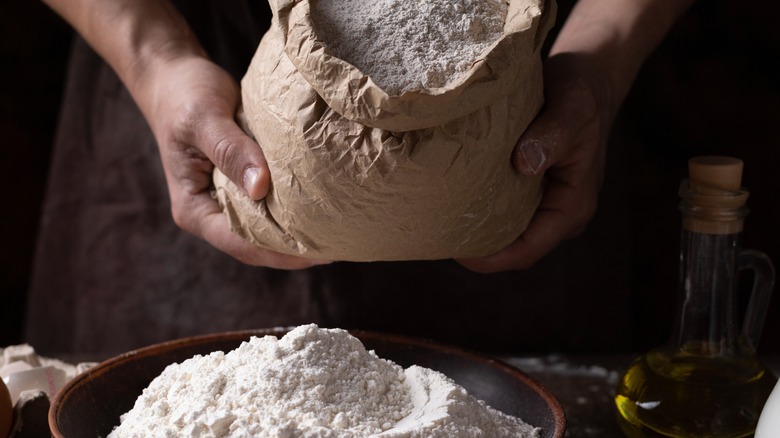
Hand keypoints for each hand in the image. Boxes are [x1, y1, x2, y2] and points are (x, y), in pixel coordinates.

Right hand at [139, 54, 327, 268]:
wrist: (175, 76)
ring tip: (337, 232)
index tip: (318, 252)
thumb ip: (231, 151)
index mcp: (194, 209)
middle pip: (256, 244)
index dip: (279, 253)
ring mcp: (227, 199)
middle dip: (294, 250)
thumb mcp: (204, 119)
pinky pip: (271, 202)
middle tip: (338, 244)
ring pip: (266, 227)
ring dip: (297, 231)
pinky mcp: (243, 183)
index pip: (240, 243)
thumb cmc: (184, 95)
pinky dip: (294, 205)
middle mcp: (211, 212)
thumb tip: (261, 188)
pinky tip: (323, 205)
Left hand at [458, 53, 612, 271]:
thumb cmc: (581, 92)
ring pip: (508, 232)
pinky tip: (454, 200)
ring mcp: (547, 203)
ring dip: (479, 232)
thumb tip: (523, 164)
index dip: (491, 258)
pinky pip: (505, 211)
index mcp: (573, 205)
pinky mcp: (533, 188)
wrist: (589, 78)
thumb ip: (551, 135)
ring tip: (440, 223)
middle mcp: (560, 212)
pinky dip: (482, 210)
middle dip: (478, 250)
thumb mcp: (571, 108)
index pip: (528, 249)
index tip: (456, 251)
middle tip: (437, 237)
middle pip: (514, 249)